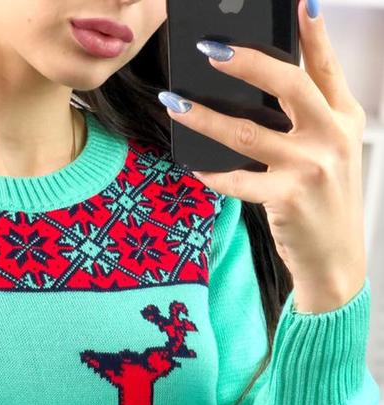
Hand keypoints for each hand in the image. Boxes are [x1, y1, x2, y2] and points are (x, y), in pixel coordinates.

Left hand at [162, 0, 366, 313]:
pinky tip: (192, 165)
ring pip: (247, 131)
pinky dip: (211, 174)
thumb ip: (308, 121)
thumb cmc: (326, 207)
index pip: (326, 67)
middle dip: (246, 62)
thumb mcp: (331, 155)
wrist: (337, 263)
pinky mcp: (288, 198)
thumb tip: (256, 95)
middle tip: (209, 49)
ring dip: (204, 116)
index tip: (300, 1)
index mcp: (345, 120)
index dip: (313, 32)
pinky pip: (237, 180)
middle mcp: (331, 138)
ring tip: (175, 102)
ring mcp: (310, 167)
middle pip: (287, 84)